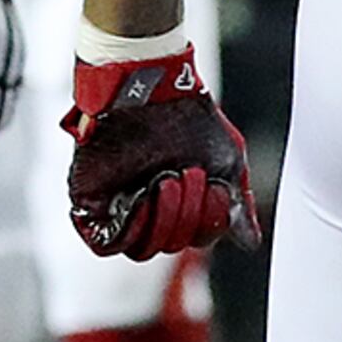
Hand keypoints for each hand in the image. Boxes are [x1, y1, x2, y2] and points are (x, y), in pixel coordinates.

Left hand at [64, 44, 261, 259]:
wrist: (148, 92)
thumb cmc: (189, 119)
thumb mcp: (227, 162)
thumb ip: (236, 205)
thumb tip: (250, 240)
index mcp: (183, 203)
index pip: (198, 238)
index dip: (210, 223)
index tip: (216, 188)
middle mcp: (153, 210)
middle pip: (172, 246)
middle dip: (188, 215)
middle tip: (189, 175)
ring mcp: (121, 209)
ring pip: (142, 248)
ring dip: (162, 221)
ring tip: (167, 181)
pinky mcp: (91, 206)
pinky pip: (108, 242)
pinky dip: (132, 229)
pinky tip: (144, 200)